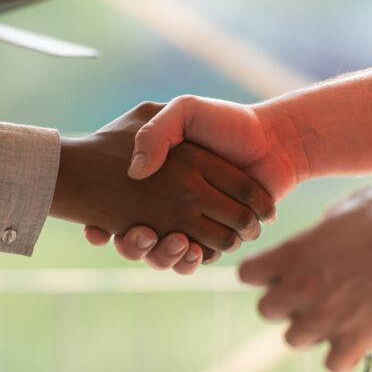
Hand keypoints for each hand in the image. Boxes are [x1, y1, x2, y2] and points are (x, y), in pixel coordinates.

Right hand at [52, 103, 275, 271]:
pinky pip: (194, 260)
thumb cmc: (226, 121)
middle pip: (136, 241)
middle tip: (140, 235)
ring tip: (174, 240)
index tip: (97, 231)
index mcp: (155, 177)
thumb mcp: (184, 110)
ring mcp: (191, 222)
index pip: (115, 208)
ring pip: (163, 255)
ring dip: (163, 256)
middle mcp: (169, 203)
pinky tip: (192, 248)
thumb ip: (156, 132)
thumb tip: (137, 172)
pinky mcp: (214, 238)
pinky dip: (190, 260)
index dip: (101, 225)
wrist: (274, 141)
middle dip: (134, 246)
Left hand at [239, 187, 371, 371]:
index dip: (263, 274)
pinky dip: (344, 355)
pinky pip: (333, 364)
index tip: (282, 271)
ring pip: (293, 339)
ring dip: (312, 330)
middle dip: (286, 303)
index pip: (247, 274)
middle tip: (314, 293)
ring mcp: (325, 318)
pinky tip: (360, 337)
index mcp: (293, 253)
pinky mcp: (355, 342)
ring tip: (339, 314)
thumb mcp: (353, 205)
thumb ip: (326, 223)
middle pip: (266, 310)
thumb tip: (323, 229)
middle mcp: (300, 288)